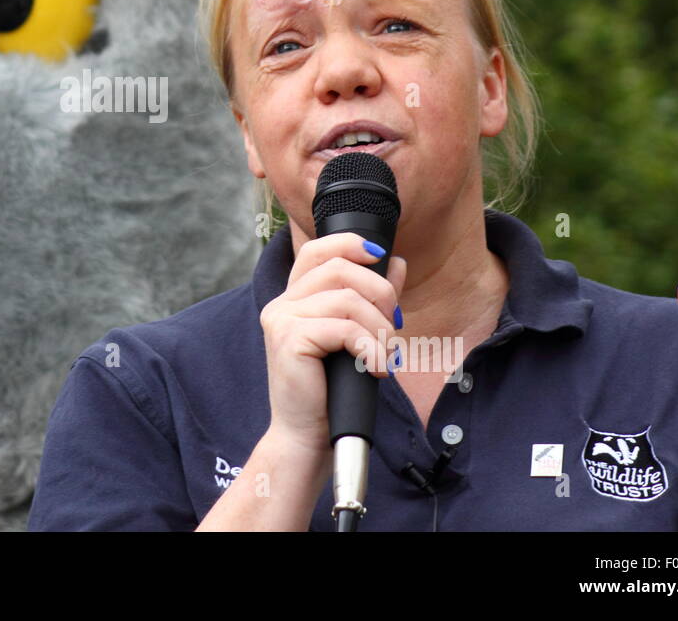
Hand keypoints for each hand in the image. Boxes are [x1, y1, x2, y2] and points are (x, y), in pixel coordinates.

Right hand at [260, 233, 405, 455]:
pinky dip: (371, 348)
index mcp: (293, 298)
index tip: (380, 256)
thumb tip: (395, 263)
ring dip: (379, 329)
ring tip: (385, 356)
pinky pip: (344, 328)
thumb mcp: (355, 337)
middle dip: (380, 293)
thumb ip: (371, 298)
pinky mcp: (290, 338)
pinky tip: (377, 369)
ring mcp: (282, 319)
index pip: (318, 250)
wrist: (306, 434)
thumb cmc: (329, 389)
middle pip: (340, 268)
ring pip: (348, 299)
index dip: (350, 244)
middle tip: (393, 327)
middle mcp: (282, 302)